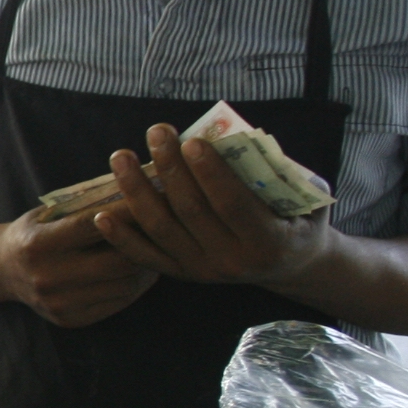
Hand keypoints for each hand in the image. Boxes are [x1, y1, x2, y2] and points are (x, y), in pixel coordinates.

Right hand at [0, 207, 158, 327]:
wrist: (0, 270)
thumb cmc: (33, 233)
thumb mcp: (49, 214)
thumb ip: (86, 209)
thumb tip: (139, 194)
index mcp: (38, 244)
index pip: (95, 225)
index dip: (128, 212)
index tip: (154, 199)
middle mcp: (46, 276)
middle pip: (116, 261)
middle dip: (144, 244)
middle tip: (163, 230)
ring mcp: (58, 302)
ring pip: (123, 285)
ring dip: (145, 268)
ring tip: (156, 251)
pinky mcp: (69, 320)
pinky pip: (117, 303)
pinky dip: (134, 287)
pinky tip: (139, 273)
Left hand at [95, 125, 330, 287]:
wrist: (290, 264)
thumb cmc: (300, 218)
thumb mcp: (307, 197)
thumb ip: (281, 174)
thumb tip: (242, 138)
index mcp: (267, 242)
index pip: (232, 204)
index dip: (210, 173)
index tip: (191, 141)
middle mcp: (231, 261)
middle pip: (190, 211)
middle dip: (170, 168)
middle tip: (156, 132)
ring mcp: (202, 270)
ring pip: (161, 229)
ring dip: (136, 192)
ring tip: (121, 156)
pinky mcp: (181, 274)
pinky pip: (145, 256)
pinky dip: (121, 237)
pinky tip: (100, 213)